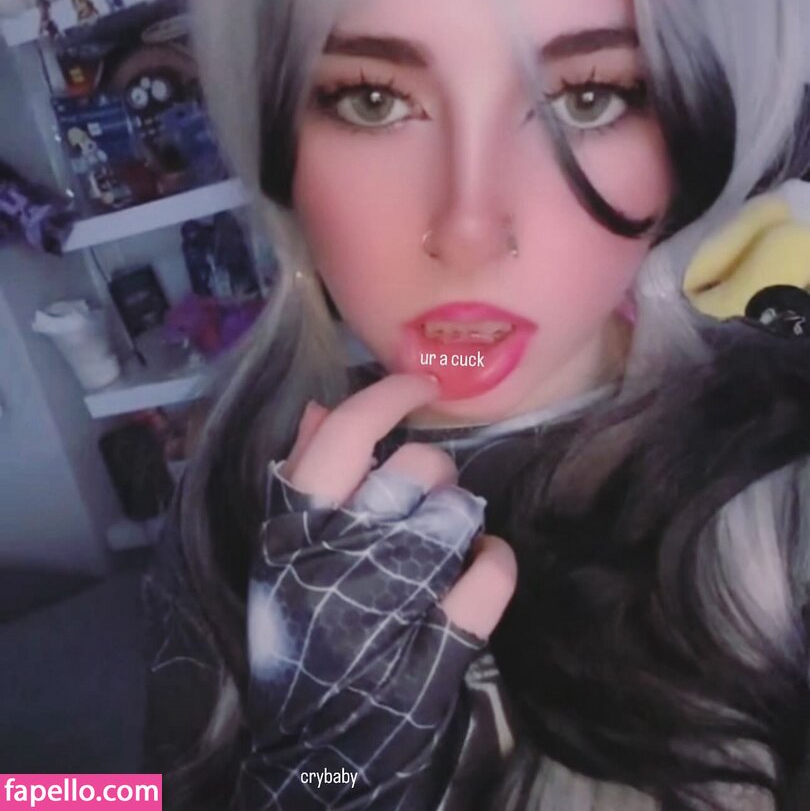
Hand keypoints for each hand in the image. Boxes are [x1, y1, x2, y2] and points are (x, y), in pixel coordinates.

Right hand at [283, 373, 516, 639]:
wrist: (315, 750)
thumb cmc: (300, 637)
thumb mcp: (280, 557)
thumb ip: (298, 480)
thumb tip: (321, 407)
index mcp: (293, 532)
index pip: (345, 435)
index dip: (389, 396)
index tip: (423, 381)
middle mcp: (338, 558)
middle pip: (415, 467)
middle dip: (432, 472)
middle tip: (421, 500)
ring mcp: (389, 605)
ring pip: (456, 512)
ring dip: (459, 518)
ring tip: (443, 543)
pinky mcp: (438, 652)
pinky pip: (492, 574)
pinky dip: (495, 563)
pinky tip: (482, 567)